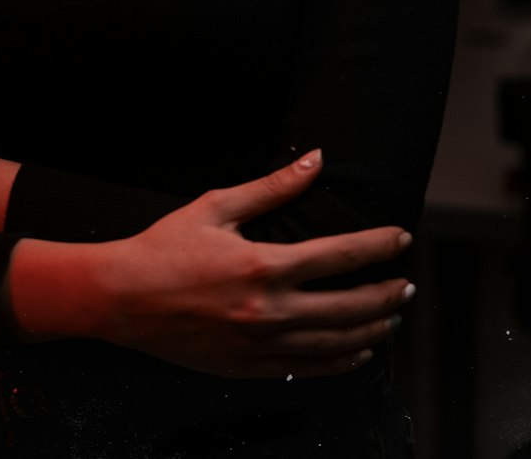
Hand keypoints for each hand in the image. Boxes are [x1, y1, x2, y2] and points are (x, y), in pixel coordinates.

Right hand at [7, 152, 413, 378]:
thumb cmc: (165, 248)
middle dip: (387, 294)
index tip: (401, 237)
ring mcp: (262, 345)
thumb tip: (313, 161)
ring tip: (391, 316)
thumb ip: (272, 188)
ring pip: (336, 344)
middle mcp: (271, 311)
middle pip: (350, 307)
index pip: (341, 256)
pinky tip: (356, 351)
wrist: (122, 300)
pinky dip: (341, 361)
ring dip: (372, 329)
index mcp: (265, 266)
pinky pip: (309, 369)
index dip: (378, 246)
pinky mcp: (250, 367)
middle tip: (407, 283)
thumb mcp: (216, 206)